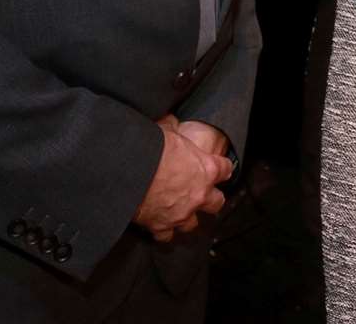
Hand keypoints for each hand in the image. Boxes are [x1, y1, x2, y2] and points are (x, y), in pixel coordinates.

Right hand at [134, 115, 234, 241]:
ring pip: (193, 224)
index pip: (226, 169)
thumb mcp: (168, 131)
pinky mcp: (162, 226)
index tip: (220, 168)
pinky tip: (158, 224)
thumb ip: (174, 128)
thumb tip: (170, 119)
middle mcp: (199, 194)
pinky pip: (166, 235)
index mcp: (207, 169)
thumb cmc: (151, 149)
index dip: (222, 168)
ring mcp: (182, 213)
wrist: (129, 173)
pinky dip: (163, 230)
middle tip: (203, 194)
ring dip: (187, 217)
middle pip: (216, 203)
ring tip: (180, 211)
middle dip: (211, 199)